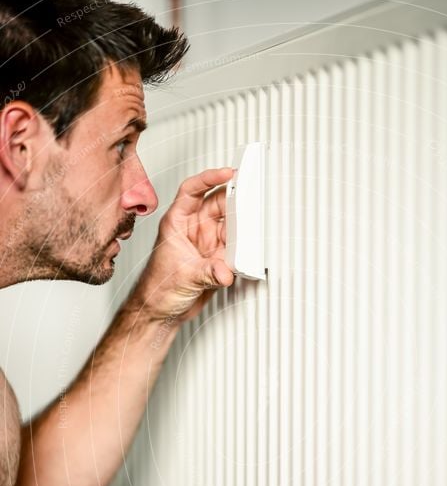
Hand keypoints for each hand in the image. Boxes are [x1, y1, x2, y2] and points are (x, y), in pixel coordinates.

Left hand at [136, 166, 235, 323]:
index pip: (193, 190)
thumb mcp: (184, 276)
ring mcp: (207, 243)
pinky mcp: (218, 259)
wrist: (161, 312)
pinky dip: (243, 251)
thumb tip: (226, 270)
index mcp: (176, 222)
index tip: (227, 173)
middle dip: (235, 201)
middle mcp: (193, 229)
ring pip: (230, 226)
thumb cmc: (157, 289)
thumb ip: (208, 273)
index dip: (210, 178)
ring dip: (241, 229)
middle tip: (250, 201)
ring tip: (249, 233)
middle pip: (218, 205)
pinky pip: (236, 248)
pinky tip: (246, 254)